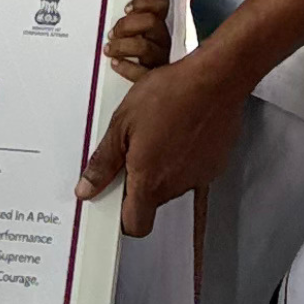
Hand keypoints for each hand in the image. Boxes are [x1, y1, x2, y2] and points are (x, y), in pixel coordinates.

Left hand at [81, 37, 246, 237]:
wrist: (215, 79)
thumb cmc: (171, 95)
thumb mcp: (123, 123)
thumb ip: (104, 161)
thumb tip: (88, 187)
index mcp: (150, 180)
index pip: (135, 225)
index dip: (123, 217)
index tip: (115, 198)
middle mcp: (176, 185)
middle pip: (153, 201)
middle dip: (142, 181)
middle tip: (135, 149)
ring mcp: (199, 176)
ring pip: (173, 184)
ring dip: (164, 167)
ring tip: (160, 132)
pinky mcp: (215, 163)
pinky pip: (193, 170)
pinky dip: (185, 157)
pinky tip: (180, 130)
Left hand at [102, 0, 172, 79]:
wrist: (149, 88)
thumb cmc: (137, 56)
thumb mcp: (136, 30)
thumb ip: (132, 19)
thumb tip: (120, 12)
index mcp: (163, 24)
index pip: (161, 3)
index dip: (143, 2)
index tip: (127, 9)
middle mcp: (164, 40)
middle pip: (150, 22)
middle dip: (127, 25)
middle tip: (113, 33)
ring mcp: (161, 59)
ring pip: (144, 46)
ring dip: (121, 45)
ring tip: (110, 49)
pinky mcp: (154, 79)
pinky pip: (141, 72)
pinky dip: (125, 67)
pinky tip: (115, 63)